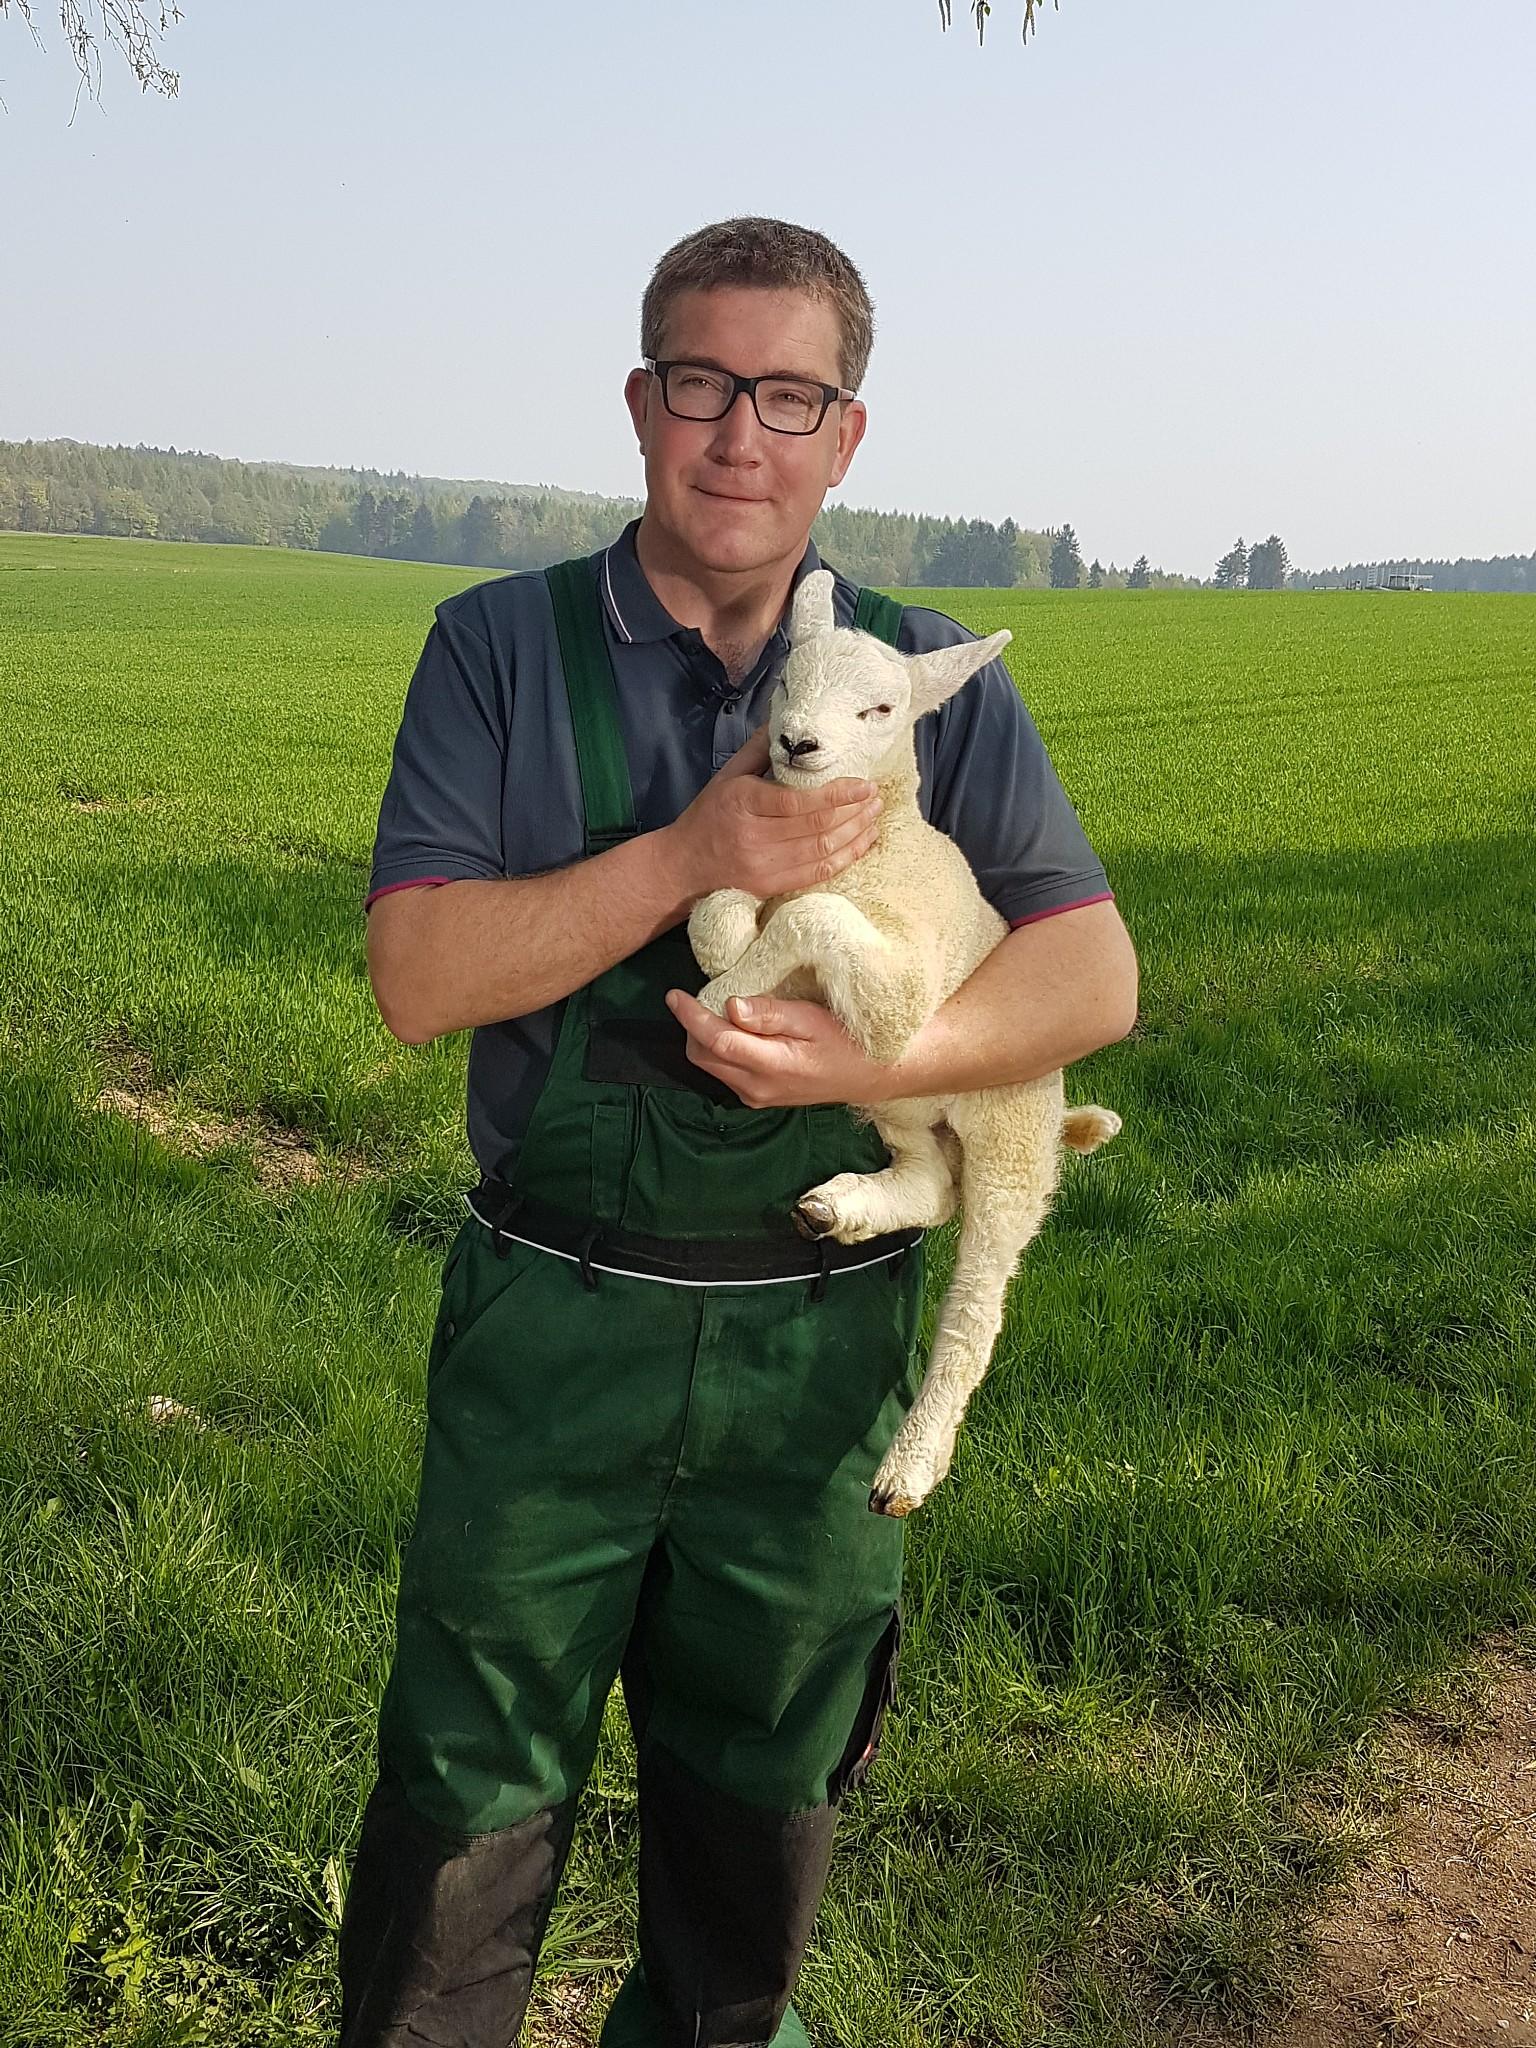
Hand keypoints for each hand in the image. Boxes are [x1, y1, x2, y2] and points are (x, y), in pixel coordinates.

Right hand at [661, 724, 881, 904]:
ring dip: (855, 833)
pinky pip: (817, 873)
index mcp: (743, 803)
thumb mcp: (726, 777)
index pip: (798, 801)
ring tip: (874, 815)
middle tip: (876, 796)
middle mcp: (754, 837)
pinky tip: (862, 842)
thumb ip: (758, 750)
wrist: (682, 868)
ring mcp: (764, 866)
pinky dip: (845, 857)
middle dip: (854, 811)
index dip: (837, 794)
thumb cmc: (707, 818)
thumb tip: (785, 717)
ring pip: (822, 850)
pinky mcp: (771, 887)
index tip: (864, 784)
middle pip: (816, 826)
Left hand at [665, 988, 895, 1108]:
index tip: (674, 995)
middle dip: (693, 1026)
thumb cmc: (848, 1042)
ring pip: (712, 1066)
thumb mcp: (813, 1019)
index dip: (691, 1016)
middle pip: (705, 1056)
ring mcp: (757, 1097)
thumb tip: (731, 1006)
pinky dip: (721, 1050)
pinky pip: (726, 1073)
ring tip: (717, 1010)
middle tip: (698, 997)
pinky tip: (737, 1030)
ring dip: (706, 1038)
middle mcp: (757, 1088)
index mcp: (772, 1066)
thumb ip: (770, 1015)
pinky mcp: (760, 1098)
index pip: (717, 1041)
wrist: (872, 1076)